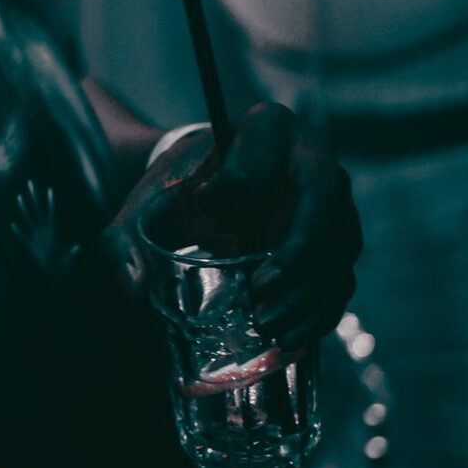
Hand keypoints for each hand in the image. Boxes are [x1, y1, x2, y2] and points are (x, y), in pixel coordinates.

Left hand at [107, 103, 360, 347]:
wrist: (209, 194)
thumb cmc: (182, 189)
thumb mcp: (150, 202)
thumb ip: (126, 237)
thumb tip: (129, 285)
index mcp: (268, 129)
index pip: (264, 150)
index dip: (237, 181)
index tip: (203, 205)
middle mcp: (313, 159)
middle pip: (327, 199)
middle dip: (300, 250)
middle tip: (261, 290)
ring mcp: (334, 205)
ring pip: (341, 246)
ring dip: (311, 291)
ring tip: (268, 324)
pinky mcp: (335, 247)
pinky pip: (342, 280)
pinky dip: (320, 313)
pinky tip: (290, 338)